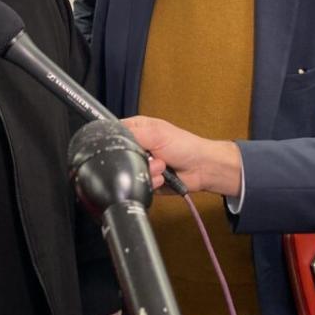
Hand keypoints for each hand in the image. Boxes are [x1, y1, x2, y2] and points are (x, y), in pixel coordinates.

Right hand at [122, 116, 241, 196]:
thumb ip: (132, 135)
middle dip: (135, 160)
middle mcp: (137, 146)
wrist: (202, 168)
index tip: (122, 148)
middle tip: (150, 157)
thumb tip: (112, 137)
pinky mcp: (147, 180)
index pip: (114, 134)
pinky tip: (162, 177)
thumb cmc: (185, 145)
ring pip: (129, 172)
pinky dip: (151, 182)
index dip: (114, 142)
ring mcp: (142, 164)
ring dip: (147, 172)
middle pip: (120, 156)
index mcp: (136, 129)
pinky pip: (139, 184)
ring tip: (161, 167)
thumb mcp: (156, 134)